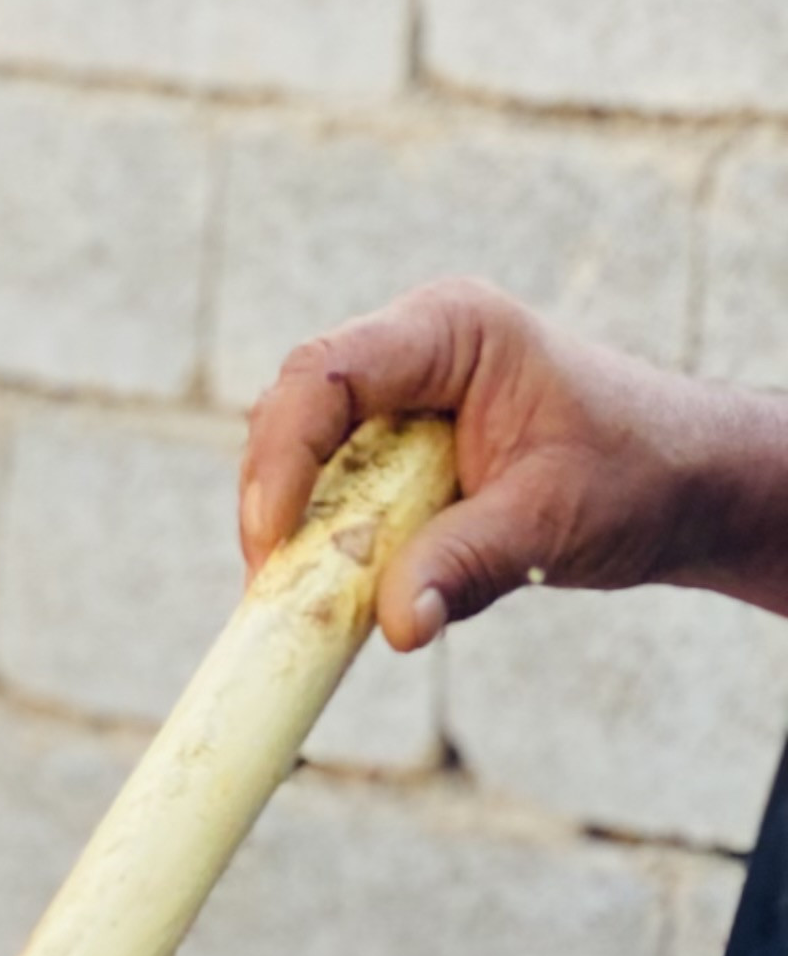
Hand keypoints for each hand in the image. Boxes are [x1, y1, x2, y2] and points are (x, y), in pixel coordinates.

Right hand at [238, 280, 787, 647]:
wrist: (688, 483)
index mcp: (451, 330)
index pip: (331, 373)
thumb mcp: (553, 524)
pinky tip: (324, 587)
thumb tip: (394, 626)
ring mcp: (404, 390)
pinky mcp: (403, 438)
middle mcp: (413, 347)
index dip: (286, 450)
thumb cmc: (640, 476)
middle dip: (276, 492)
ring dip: (297, 519)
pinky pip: (341, 477)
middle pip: (302, 406)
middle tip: (267, 579)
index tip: (272, 535)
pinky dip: (328, 532)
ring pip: (312, 445)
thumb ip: (469, 565)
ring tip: (287, 594)